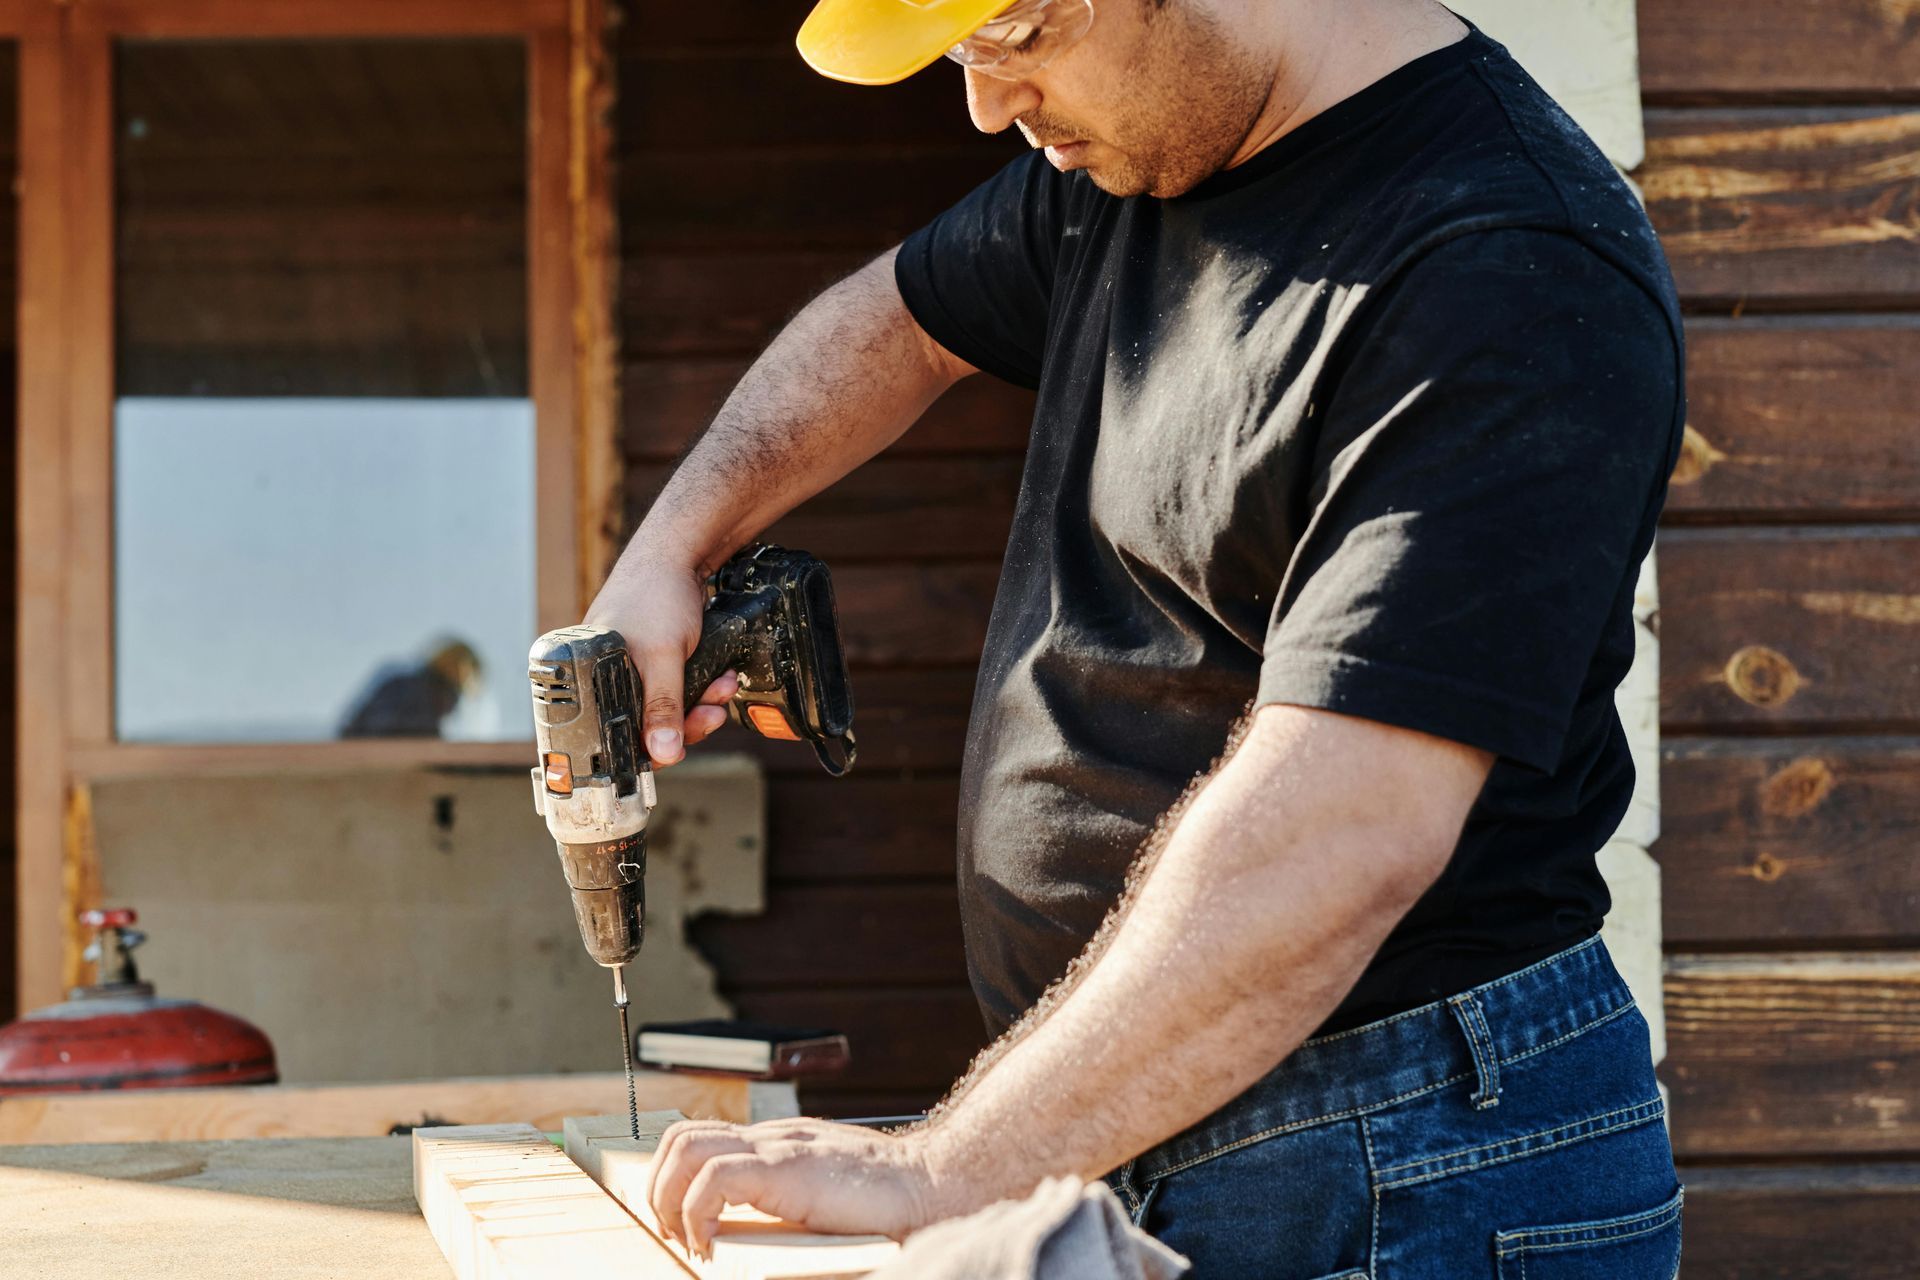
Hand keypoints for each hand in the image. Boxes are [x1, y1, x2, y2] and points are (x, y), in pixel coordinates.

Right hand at [585, 558, 737, 766]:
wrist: (681, 553)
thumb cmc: (656, 594)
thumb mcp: (662, 656)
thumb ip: (663, 706)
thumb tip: (662, 753)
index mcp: (587, 675)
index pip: (610, 731)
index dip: (647, 746)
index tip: (679, 749)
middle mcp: (605, 674)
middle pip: (644, 724)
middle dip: (686, 720)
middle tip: (711, 714)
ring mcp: (632, 666)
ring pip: (667, 707)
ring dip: (701, 704)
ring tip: (722, 689)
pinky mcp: (657, 660)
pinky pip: (679, 689)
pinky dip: (702, 688)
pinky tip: (721, 679)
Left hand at [646, 1118, 952, 1257]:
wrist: (933, 1184)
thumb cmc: (890, 1201)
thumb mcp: (824, 1194)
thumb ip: (789, 1201)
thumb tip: (749, 1240)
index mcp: (777, 1146)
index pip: (700, 1139)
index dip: (672, 1179)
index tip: (679, 1225)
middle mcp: (770, 1138)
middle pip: (679, 1136)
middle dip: (658, 1188)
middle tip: (674, 1233)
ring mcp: (777, 1148)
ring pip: (685, 1147)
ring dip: (669, 1197)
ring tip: (688, 1237)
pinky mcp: (787, 1168)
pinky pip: (715, 1178)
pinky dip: (697, 1212)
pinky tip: (712, 1246)